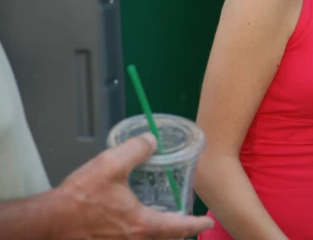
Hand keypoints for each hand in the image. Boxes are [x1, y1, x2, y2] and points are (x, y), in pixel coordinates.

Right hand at [56, 133, 213, 238]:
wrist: (47, 222)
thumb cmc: (79, 197)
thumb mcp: (111, 164)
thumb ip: (136, 150)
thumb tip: (152, 141)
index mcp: (140, 225)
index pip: (177, 227)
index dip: (195, 224)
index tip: (208, 222)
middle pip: (164, 239)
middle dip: (178, 231)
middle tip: (187, 222)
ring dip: (158, 233)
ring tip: (164, 222)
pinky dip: (139, 234)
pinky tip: (132, 222)